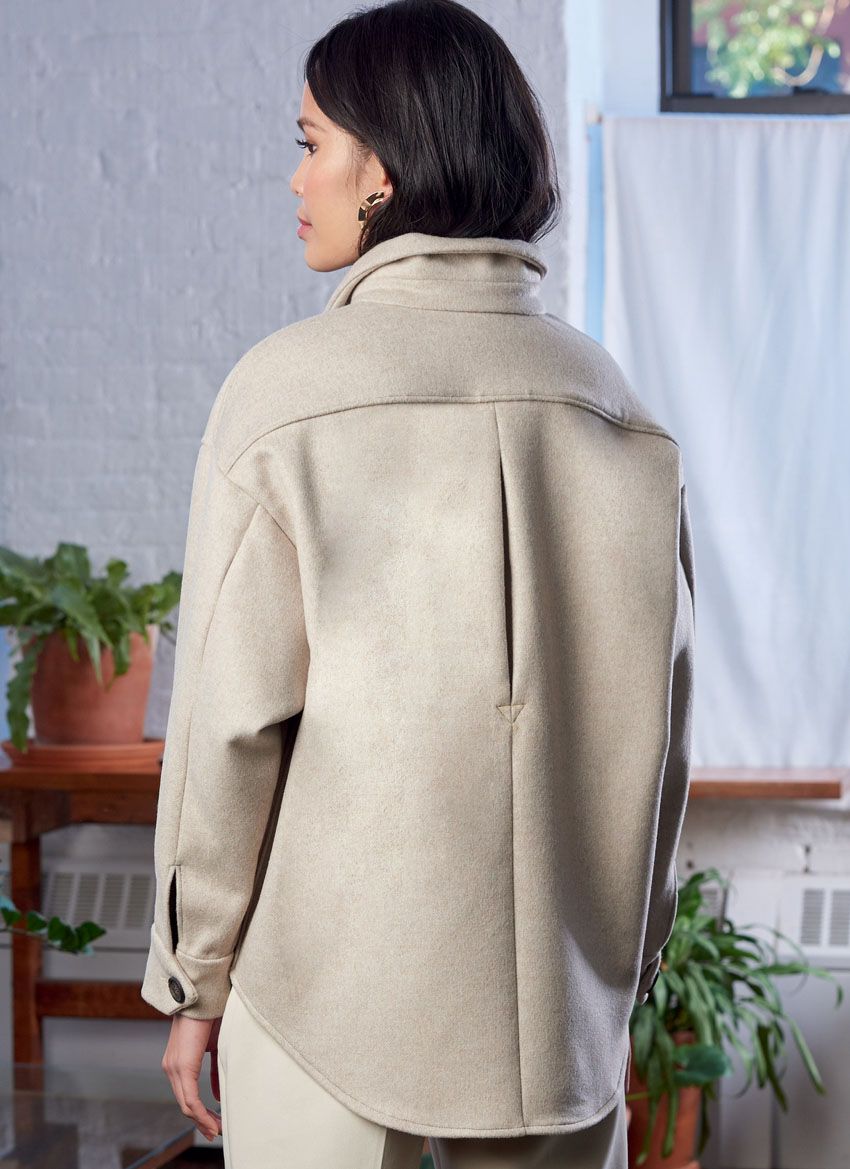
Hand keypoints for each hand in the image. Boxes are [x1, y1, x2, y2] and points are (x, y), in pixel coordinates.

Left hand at [162, 1014, 222, 1140]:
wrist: (204, 993)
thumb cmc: (212, 1013)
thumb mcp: (216, 1045)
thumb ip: (215, 1069)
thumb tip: (218, 1093)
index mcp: (178, 1061)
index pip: (186, 1094)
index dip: (200, 1111)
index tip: (215, 1122)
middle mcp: (171, 1067)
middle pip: (185, 1104)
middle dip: (202, 1121)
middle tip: (217, 1131)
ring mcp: (174, 1067)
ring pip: (187, 1105)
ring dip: (203, 1120)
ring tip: (217, 1130)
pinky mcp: (183, 1066)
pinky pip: (190, 1099)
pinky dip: (202, 1114)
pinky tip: (213, 1123)